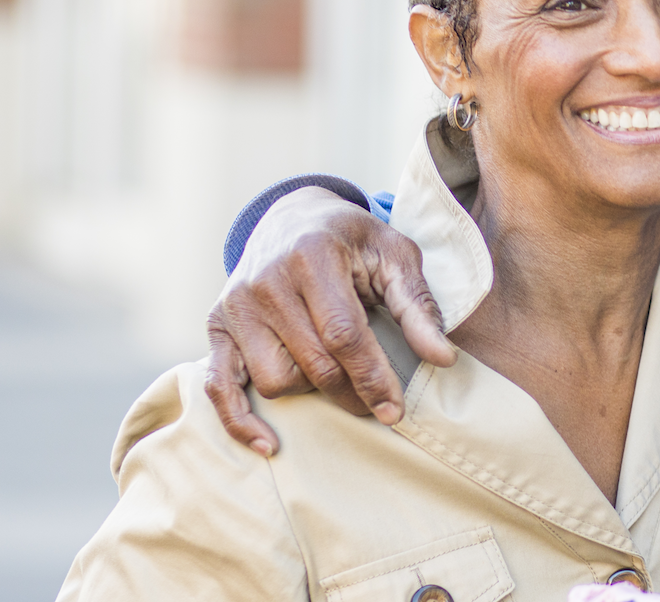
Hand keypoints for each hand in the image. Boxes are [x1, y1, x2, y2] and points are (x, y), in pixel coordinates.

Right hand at [203, 186, 456, 454]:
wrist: (293, 216)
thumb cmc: (352, 239)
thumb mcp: (394, 255)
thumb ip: (418, 306)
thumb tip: (442, 358)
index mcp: (313, 256)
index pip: (343, 334)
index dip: (372, 376)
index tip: (395, 408)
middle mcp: (266, 281)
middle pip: (311, 363)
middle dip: (351, 392)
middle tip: (379, 402)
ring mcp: (236, 305)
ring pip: (274, 380)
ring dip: (310, 391)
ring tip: (334, 373)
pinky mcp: (216, 324)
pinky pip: (218, 386)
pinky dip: (241, 420)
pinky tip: (271, 443)